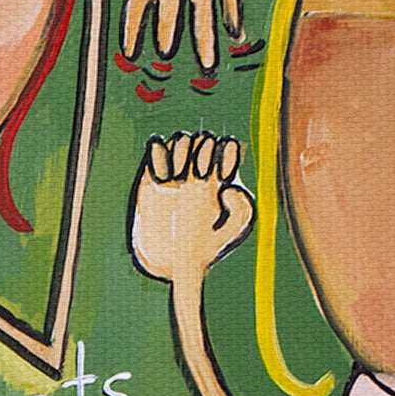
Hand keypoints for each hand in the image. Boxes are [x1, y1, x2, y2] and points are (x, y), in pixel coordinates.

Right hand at [130, 132, 254, 286]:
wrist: (172, 257)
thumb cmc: (204, 244)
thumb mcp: (231, 232)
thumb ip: (242, 211)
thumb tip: (230, 187)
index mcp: (221, 177)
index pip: (229, 146)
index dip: (228, 153)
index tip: (222, 177)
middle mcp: (198, 167)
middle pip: (205, 138)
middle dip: (204, 154)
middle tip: (201, 178)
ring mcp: (175, 168)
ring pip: (182, 138)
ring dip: (182, 153)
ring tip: (179, 180)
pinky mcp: (152, 173)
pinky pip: (156, 146)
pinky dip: (159, 155)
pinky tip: (163, 180)